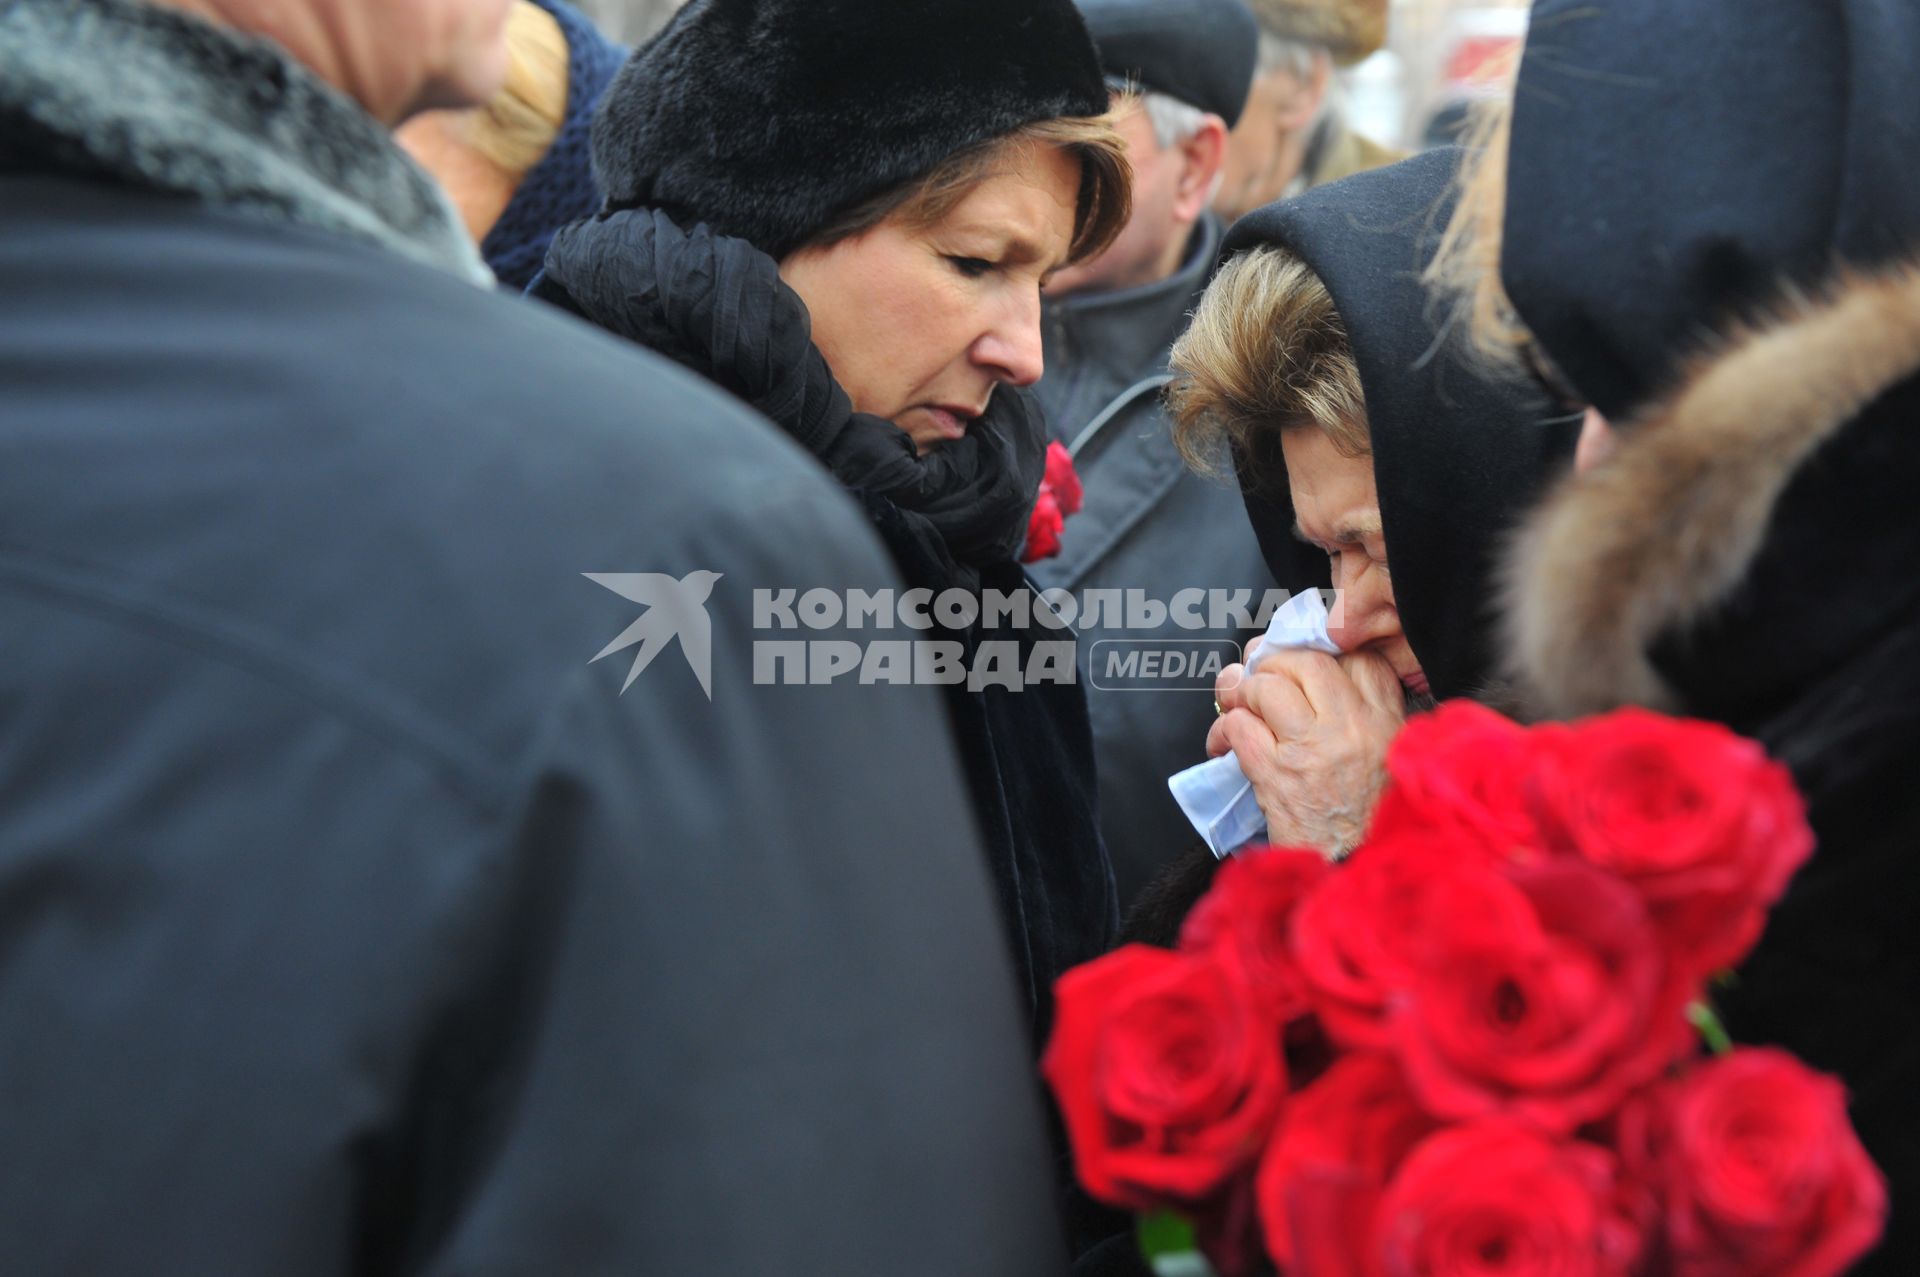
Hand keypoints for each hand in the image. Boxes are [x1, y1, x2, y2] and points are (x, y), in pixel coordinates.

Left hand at [1205, 647, 1406, 857]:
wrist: (1352, 873)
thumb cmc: (1365, 822)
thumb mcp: (1383, 761)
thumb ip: (1358, 719)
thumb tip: (1303, 682)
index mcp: (1385, 722)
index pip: (1356, 658)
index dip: (1319, 651)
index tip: (1296, 662)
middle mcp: (1352, 728)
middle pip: (1305, 661)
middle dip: (1271, 662)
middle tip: (1256, 676)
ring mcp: (1313, 749)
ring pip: (1267, 687)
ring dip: (1242, 692)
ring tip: (1236, 707)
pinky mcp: (1278, 776)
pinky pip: (1240, 727)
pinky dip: (1223, 730)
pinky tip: (1222, 746)